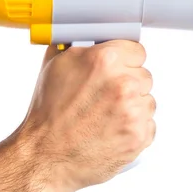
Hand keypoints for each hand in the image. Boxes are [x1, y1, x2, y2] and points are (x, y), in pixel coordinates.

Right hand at [17, 41, 155, 191]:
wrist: (43, 156)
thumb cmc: (47, 113)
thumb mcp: (55, 65)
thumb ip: (80, 45)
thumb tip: (92, 35)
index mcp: (105, 59)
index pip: (137, 50)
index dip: (126, 60)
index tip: (120, 69)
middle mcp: (123, 83)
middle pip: (144, 75)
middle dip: (129, 84)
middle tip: (106, 97)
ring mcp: (133, 111)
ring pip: (148, 101)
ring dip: (133, 107)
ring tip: (107, 116)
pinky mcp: (138, 136)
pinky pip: (149, 125)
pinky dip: (135, 129)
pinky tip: (113, 130)